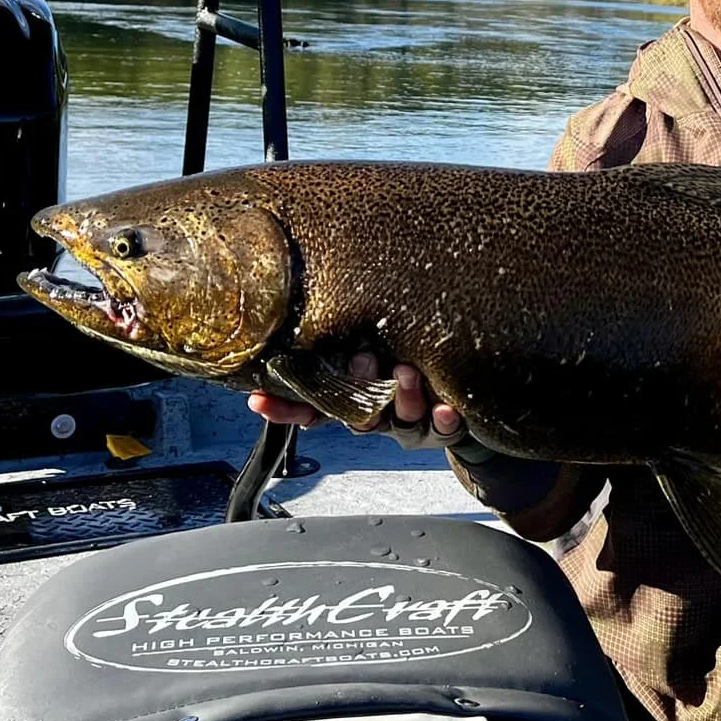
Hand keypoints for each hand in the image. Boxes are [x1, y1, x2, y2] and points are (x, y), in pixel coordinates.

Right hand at [245, 353, 466, 450]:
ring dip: (402, 397)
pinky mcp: (442, 425)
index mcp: (353, 400)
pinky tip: (446, 408)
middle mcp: (377, 416)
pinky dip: (444, 418)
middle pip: (358, 413)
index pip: (312, 407)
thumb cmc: (407, 357)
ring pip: (401, 419)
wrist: (460, 395)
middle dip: (357, 387)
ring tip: (406, 372)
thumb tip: (313, 294)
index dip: (286, 407)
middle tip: (362, 359)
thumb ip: (345, 337)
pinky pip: (443, 427)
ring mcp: (409, 423)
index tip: (260, 399)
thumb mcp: (372, 348)